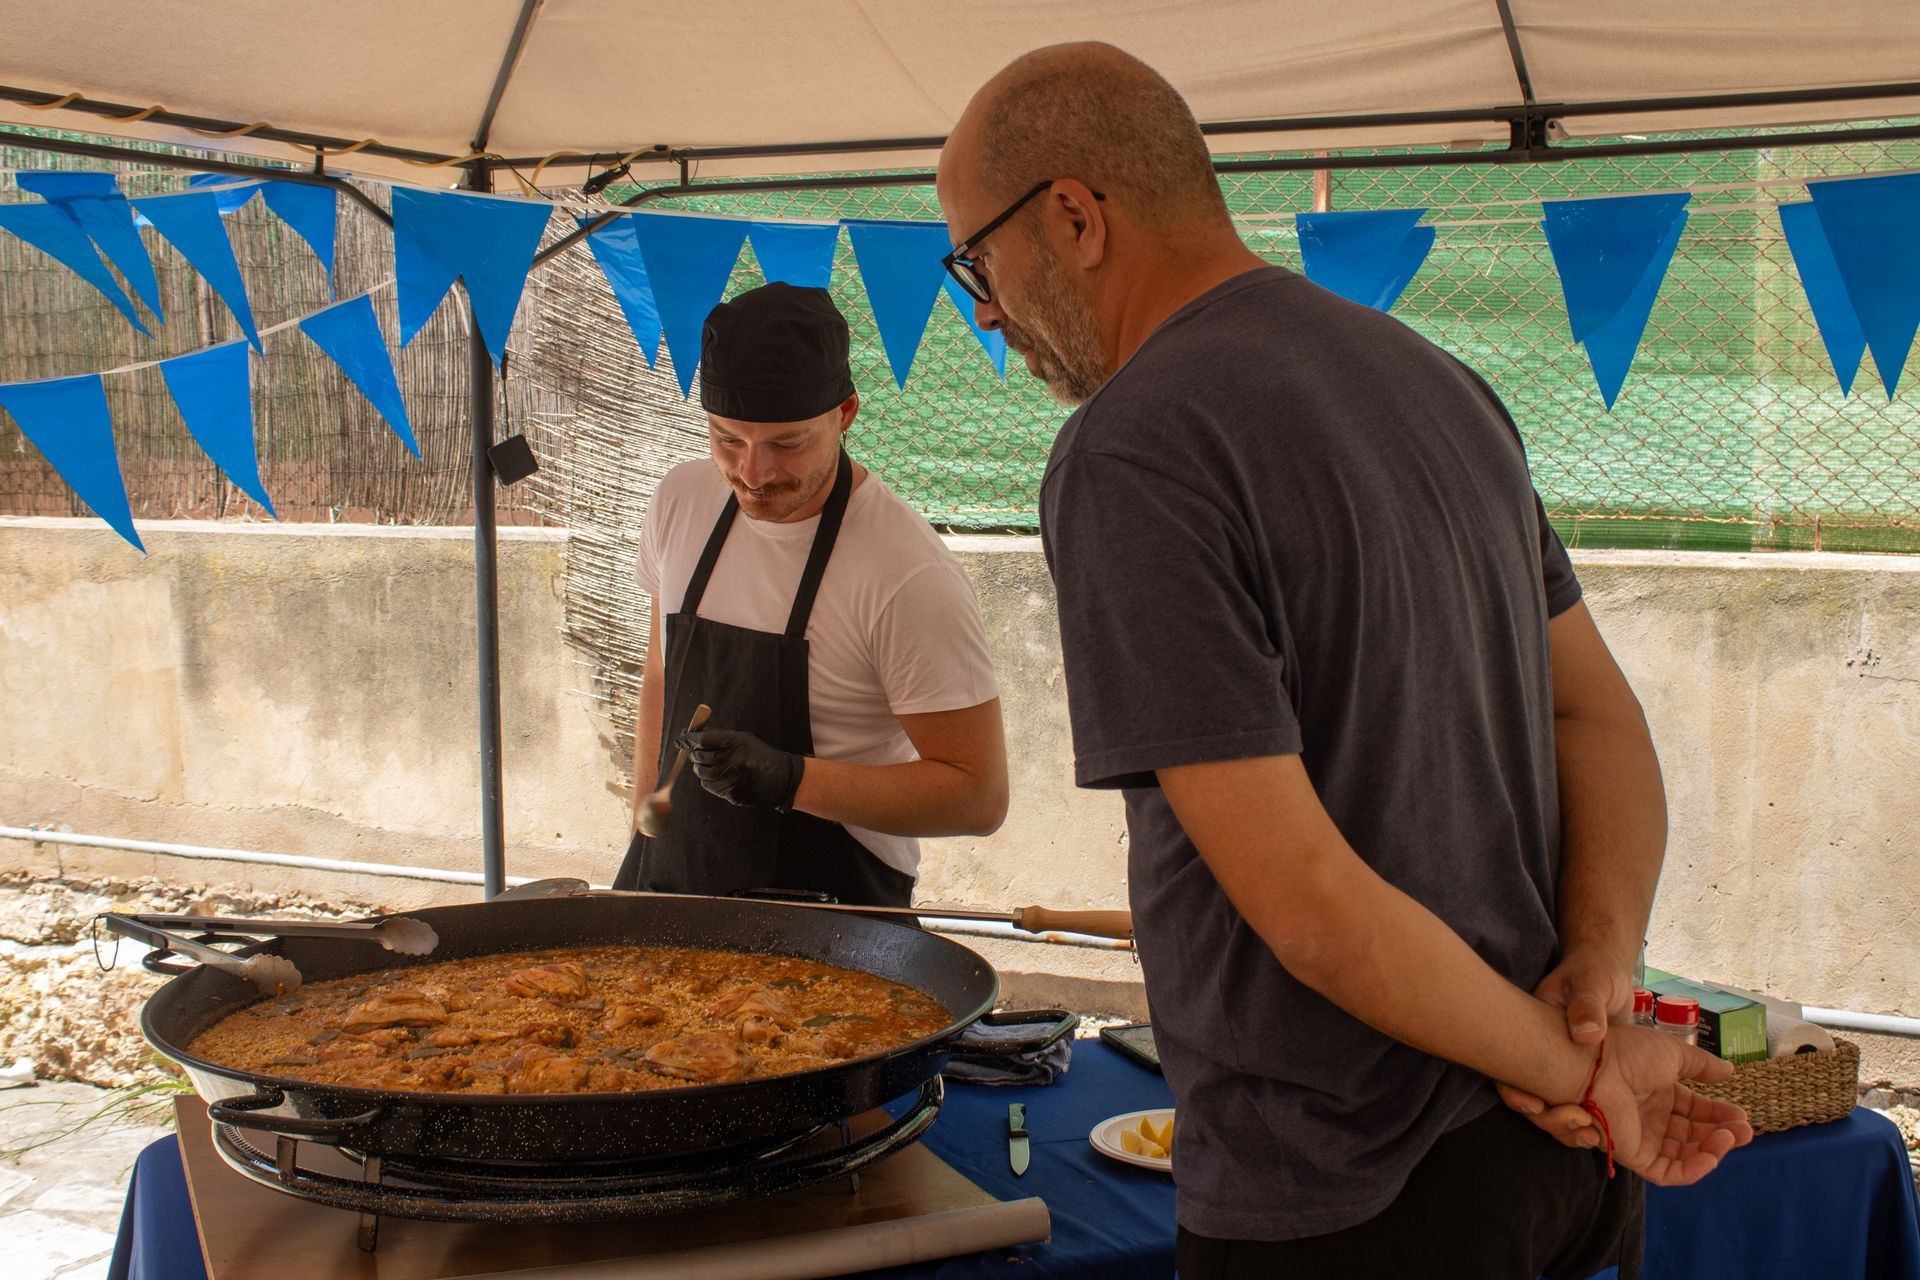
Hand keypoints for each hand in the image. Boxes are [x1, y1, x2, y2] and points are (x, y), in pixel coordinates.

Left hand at [680, 729, 803, 809]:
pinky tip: (719, 776)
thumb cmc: (759, 755)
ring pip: (701, 773)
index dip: (689, 738)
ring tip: (712, 764)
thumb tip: (691, 734)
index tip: (683, 738)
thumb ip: (718, 736)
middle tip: (697, 752)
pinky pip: (709, 786)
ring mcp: (731, 779)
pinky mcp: (731, 793)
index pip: (703, 739)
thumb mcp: (743, 739)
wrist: (781, 779)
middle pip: (699, 756)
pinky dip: (709, 780)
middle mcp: (733, 761)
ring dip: (701, 768)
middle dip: (695, 753)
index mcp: (736, 743)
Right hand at [1498, 950, 1635, 1147]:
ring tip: (1590, 1133)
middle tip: (1576, 1124)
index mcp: (1535, 1031)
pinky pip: (1578, 1104)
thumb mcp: (1590, 983)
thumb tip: (1585, 1034)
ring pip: (1552, 1105)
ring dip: (1567, 1124)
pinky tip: (1605, 1130)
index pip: (1513, 1064)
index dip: (1516, 1090)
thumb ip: (1587, 1005)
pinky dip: (1589, 1119)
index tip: (1534, 1105)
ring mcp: (1562, 1067)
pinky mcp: (1583, 1076)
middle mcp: (1542, 1054)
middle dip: (1547, 1117)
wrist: (1606, 976)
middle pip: (1528, 1093)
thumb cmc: (1593, 973)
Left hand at [1585, 1024, 1753, 1185]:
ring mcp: (1642, 1137)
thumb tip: (1730, 1072)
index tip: (1742, 1116)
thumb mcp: (1672, 1053)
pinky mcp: (1633, 1155)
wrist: (1593, 1064)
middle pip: (1692, 1135)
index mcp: (1658, 1092)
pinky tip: (1712, 1157)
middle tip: (1745, 1131)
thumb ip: (1701, 1065)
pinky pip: (1667, 1172)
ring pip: (1684, 1155)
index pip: (1695, 1110)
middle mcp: (1650, 1117)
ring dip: (1711, 1151)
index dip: (1719, 1114)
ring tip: (1730, 1138)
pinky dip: (1692, 1169)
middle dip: (1721, 1134)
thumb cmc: (1628, 1053)